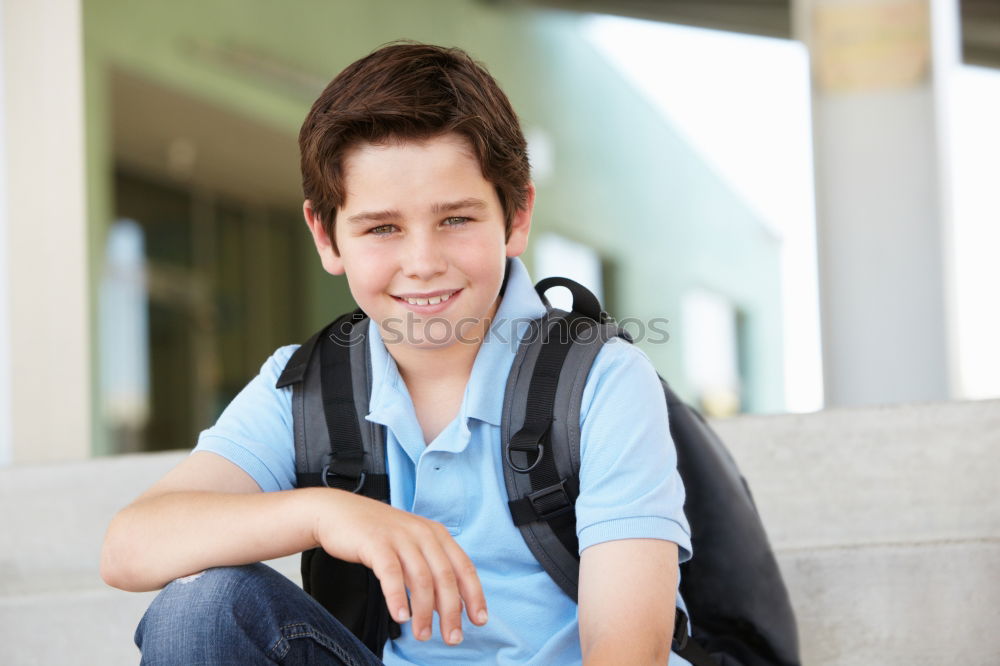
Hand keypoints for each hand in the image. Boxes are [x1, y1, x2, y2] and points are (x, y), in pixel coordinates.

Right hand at [310, 488, 487, 645]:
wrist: (339, 512)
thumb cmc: (377, 534)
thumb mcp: (411, 547)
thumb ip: (428, 572)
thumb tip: (442, 609)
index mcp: (437, 534)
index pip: (464, 567)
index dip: (474, 595)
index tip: (479, 620)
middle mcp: (423, 534)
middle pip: (445, 577)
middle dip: (451, 611)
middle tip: (452, 638)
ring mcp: (400, 537)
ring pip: (421, 578)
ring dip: (424, 612)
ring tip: (422, 635)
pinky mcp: (376, 542)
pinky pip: (391, 573)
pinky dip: (397, 597)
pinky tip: (400, 617)